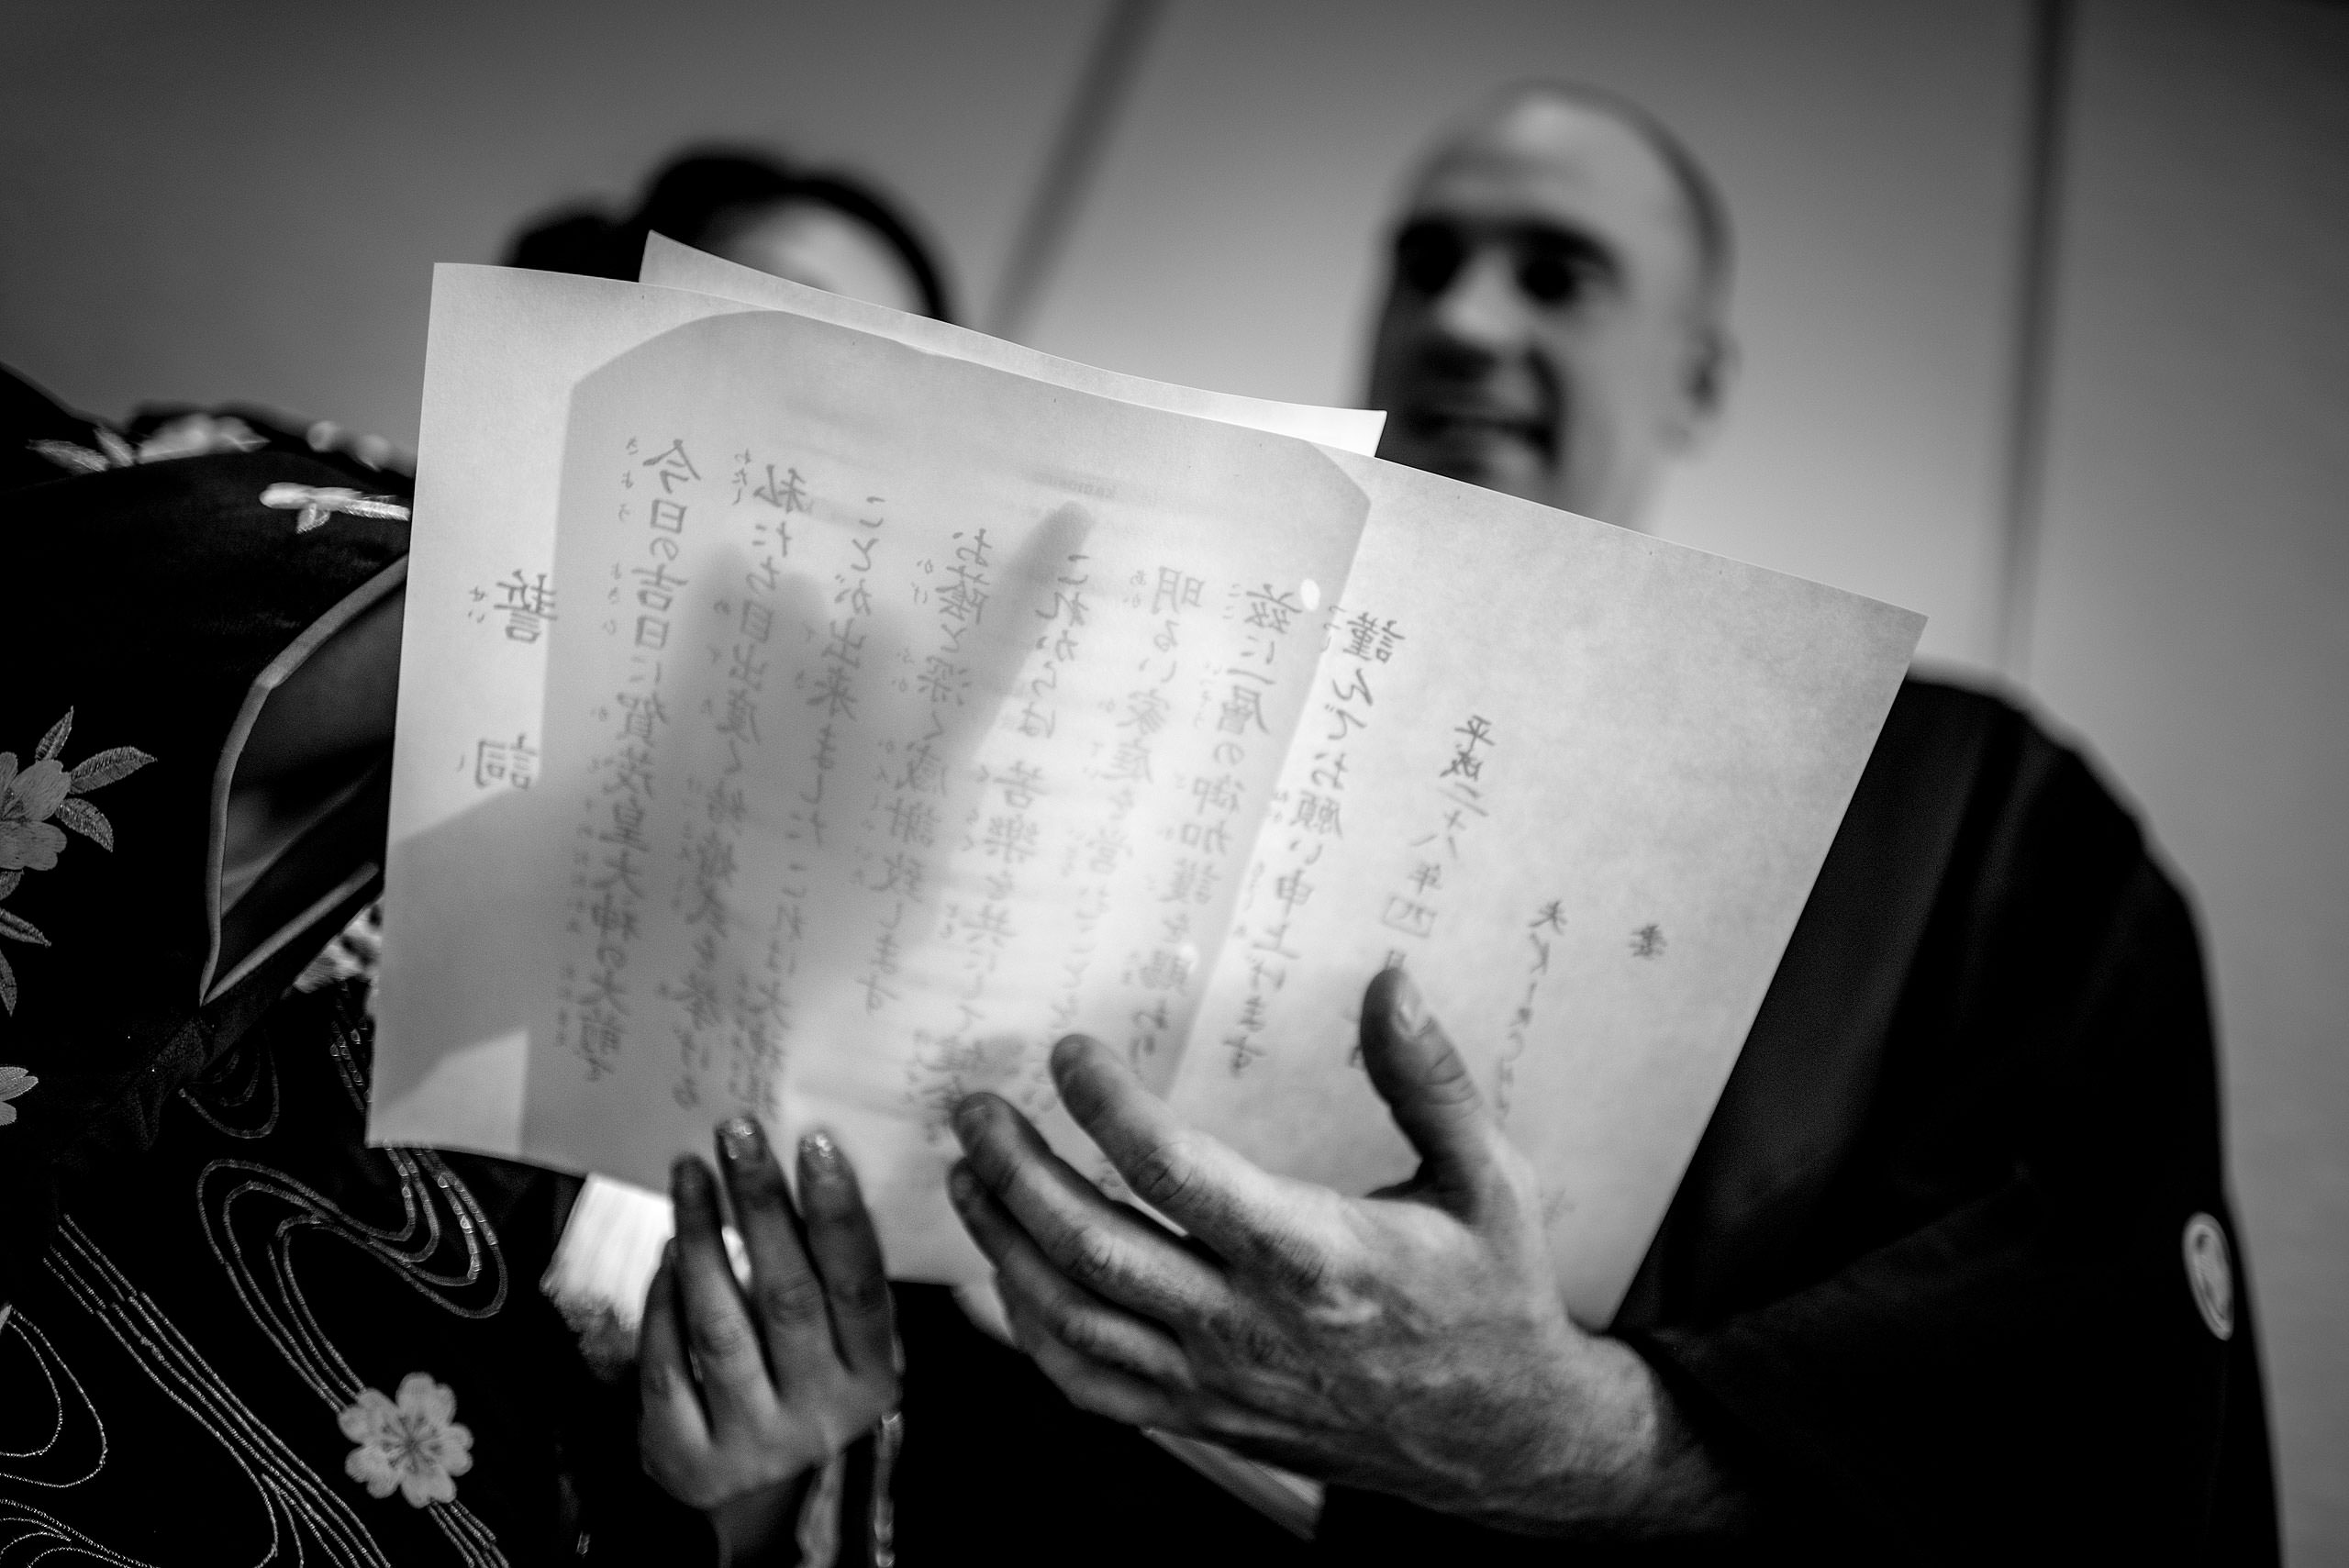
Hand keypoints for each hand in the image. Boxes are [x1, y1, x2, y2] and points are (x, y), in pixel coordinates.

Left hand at [639, 1120, 900, 1563]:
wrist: (761, 1502)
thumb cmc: (808, 1386)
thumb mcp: (846, 1347)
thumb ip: (837, 1278)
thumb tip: (812, 1162)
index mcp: (872, 1376)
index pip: (856, 1285)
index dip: (835, 1212)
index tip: (813, 1142)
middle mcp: (818, 1412)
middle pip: (786, 1295)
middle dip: (760, 1206)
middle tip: (737, 1133)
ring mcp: (751, 1439)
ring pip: (720, 1326)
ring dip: (701, 1239)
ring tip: (690, 1174)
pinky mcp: (687, 1455)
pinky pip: (666, 1363)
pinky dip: (662, 1302)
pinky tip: (667, 1252)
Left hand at [946, 968, 1745, 1537]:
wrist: (1505, 1438)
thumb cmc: (1493, 1297)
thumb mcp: (1489, 1178)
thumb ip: (1429, 1079)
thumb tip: (1388, 981)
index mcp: (1315, 1256)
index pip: (1177, 1175)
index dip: (1108, 1109)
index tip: (1069, 1053)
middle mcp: (1250, 1326)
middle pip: (1095, 1247)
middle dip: (1019, 1171)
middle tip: (975, 1108)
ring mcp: (1218, 1382)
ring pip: (1075, 1320)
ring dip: (1006, 1244)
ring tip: (969, 1175)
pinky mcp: (1205, 1420)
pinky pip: (1092, 1388)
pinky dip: (1032, 1336)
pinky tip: (1005, 1282)